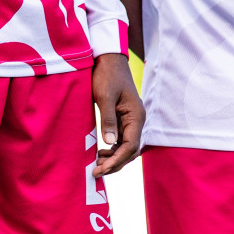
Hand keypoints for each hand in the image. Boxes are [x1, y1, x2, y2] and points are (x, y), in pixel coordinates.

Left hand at [91, 52, 142, 175]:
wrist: (108, 60)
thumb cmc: (107, 75)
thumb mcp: (104, 96)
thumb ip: (108, 119)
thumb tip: (111, 143)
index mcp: (136, 116)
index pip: (130, 146)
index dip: (117, 160)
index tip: (102, 169)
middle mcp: (136, 121)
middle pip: (130, 151)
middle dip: (115, 163)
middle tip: (96, 172)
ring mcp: (130, 120)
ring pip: (126, 147)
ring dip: (114, 158)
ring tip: (97, 165)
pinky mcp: (122, 118)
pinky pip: (120, 140)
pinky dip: (112, 149)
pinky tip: (100, 152)